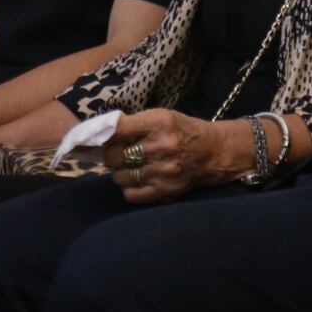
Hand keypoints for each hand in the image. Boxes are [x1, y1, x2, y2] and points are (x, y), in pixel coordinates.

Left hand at [102, 109, 237, 204]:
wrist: (213, 152)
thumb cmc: (182, 131)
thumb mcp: (161, 117)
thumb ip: (133, 124)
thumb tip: (99, 133)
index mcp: (159, 122)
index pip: (117, 129)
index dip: (102, 134)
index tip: (98, 137)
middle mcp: (161, 147)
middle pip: (114, 156)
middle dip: (112, 154)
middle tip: (119, 152)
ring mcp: (163, 171)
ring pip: (119, 176)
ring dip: (120, 171)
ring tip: (131, 166)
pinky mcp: (164, 191)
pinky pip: (130, 194)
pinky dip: (129, 187)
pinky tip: (139, 179)